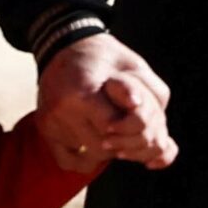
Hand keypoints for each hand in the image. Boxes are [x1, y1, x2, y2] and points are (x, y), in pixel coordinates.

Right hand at [37, 34, 175, 173]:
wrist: (65, 44)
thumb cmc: (105, 57)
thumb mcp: (134, 66)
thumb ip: (151, 97)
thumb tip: (162, 145)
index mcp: (82, 89)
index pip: (114, 126)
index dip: (136, 123)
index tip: (136, 106)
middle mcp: (62, 109)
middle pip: (107, 146)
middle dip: (129, 138)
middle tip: (132, 119)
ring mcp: (51, 123)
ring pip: (94, 157)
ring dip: (112, 148)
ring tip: (114, 124)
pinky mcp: (45, 131)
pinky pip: (70, 163)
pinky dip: (88, 159)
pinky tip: (97, 139)